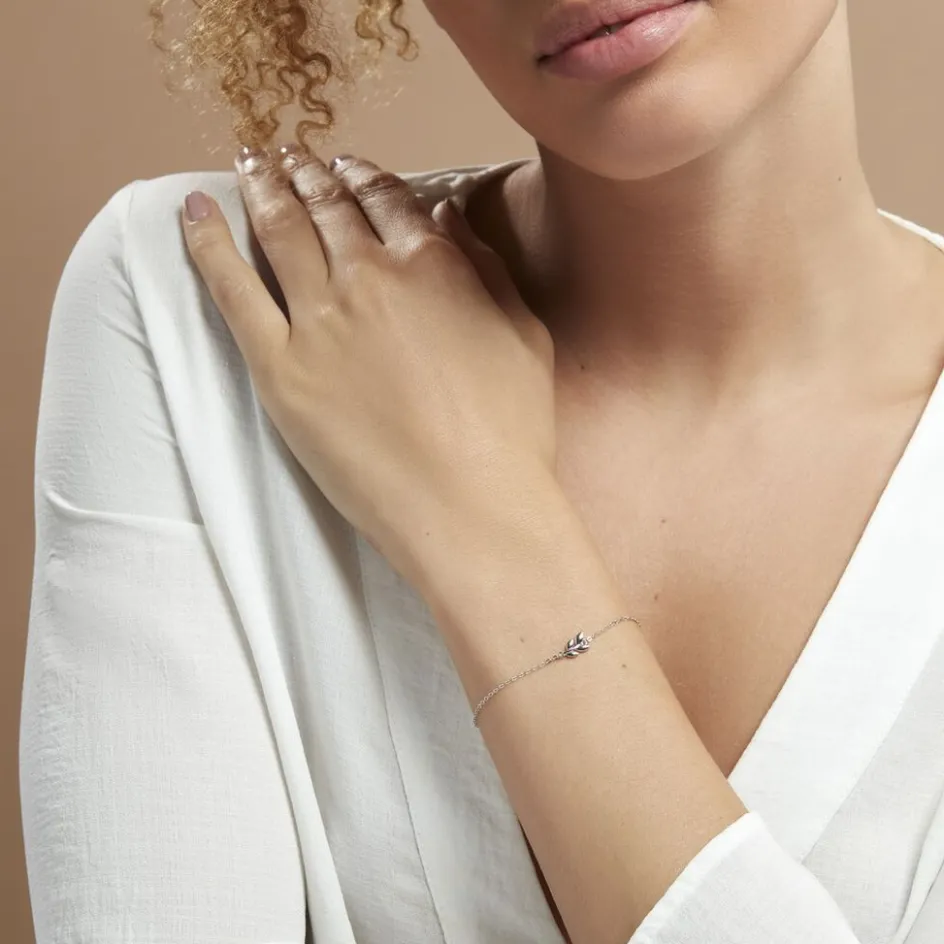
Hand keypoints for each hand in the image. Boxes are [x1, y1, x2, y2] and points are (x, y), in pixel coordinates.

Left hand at [181, 146, 557, 585]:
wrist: (469, 507)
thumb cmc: (510, 431)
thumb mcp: (523, 335)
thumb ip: (484, 266)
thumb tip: (446, 212)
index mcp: (433, 265)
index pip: (386, 199)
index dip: (362, 175)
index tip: (344, 164)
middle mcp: (370, 278)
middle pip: (328, 207)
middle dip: (307, 173)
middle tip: (288, 156)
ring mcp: (319, 321)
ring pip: (280, 233)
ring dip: (262, 188)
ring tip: (249, 163)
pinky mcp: (279, 369)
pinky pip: (232, 291)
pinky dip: (207, 244)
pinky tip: (193, 211)